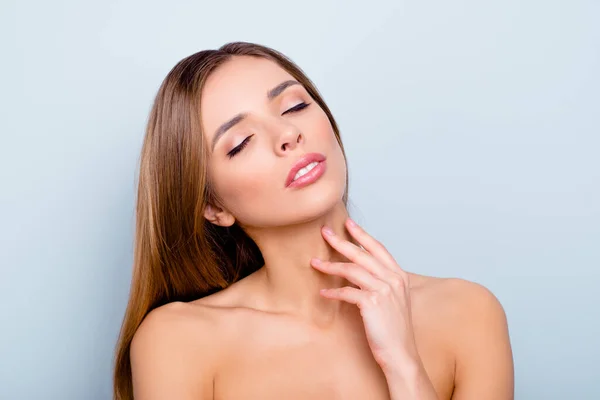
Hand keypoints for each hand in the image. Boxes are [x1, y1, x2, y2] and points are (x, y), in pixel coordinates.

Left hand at [311, 218, 423, 379]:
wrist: (401, 354)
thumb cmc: (395, 331)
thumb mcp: (394, 301)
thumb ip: (382, 284)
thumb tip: (361, 272)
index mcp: (399, 276)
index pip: (378, 248)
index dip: (362, 234)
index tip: (348, 223)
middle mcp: (393, 279)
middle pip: (362, 253)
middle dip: (341, 241)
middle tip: (324, 232)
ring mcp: (384, 290)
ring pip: (351, 269)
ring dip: (330, 266)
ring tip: (315, 263)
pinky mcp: (372, 303)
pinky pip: (347, 292)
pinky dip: (333, 292)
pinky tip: (323, 293)